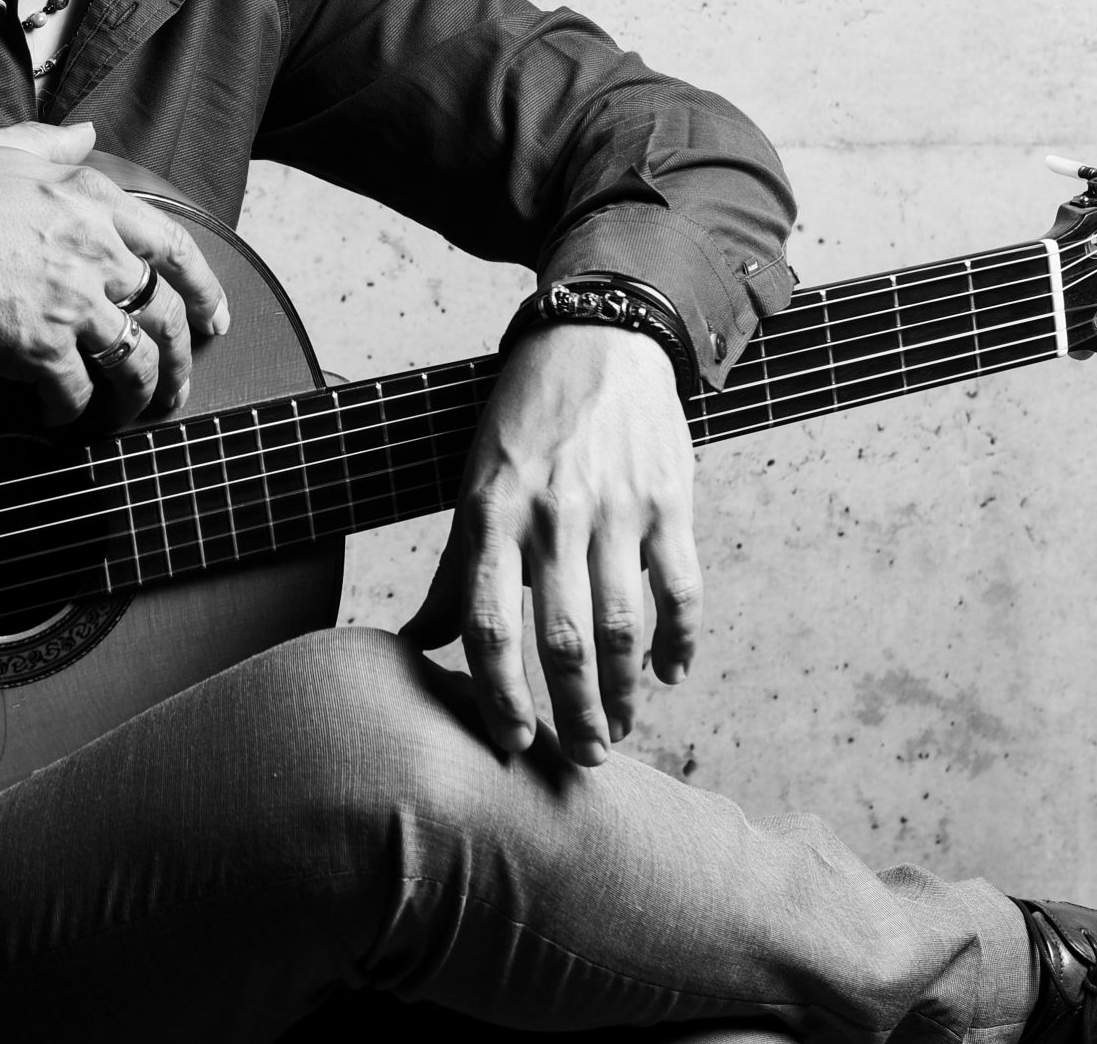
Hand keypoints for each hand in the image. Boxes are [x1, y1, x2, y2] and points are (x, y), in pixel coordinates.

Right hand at [0, 121, 231, 430]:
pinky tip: (61, 419)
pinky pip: (78, 394)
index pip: (176, 248)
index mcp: (93, 200)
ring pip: (136, 361)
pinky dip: (74, 414)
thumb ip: (51, 144)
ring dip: (140, 396)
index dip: (205, 290)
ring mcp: (72, 302)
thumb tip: (85, 133)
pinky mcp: (40, 348)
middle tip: (179, 385)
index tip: (213, 318)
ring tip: (130, 413)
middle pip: (167, 314)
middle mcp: (96, 250)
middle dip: (183, 358)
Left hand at [402, 323, 700, 765]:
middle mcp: (551, 514)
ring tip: (621, 727)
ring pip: (622, 625)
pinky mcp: (668, 500)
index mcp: (491, 513)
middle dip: (572, 713)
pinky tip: (670, 674)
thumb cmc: (524, 422)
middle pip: (561, 639)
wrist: (597, 338)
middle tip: (582, 758)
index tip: (512, 743)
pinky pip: (681, 588)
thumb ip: (456, 570)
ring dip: (624, 692)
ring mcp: (614, 508)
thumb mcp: (474, 485)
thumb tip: (415, 641)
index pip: (488, 624)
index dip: (500, 695)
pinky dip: (679, 641)